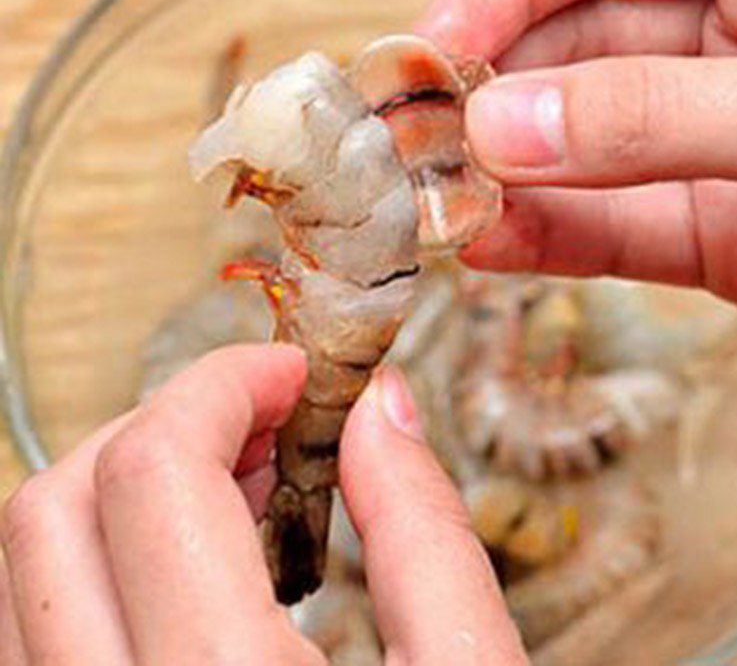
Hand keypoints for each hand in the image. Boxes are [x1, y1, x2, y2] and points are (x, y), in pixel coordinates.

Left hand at [0, 345, 524, 664]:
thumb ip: (424, 529)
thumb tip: (382, 407)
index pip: (153, 475)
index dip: (220, 386)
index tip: (291, 373)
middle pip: (55, 511)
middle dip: (166, 423)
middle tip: (265, 422)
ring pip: (20, 575)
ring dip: (128, 487)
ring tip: (238, 485)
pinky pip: (29, 636)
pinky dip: (103, 561)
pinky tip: (194, 564)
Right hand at [418, 0, 736, 331]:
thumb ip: (659, 112)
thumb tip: (504, 129)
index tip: (434, 45)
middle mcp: (736, 33)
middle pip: (572, 41)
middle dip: (488, 89)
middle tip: (413, 135)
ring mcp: (716, 138)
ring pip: (580, 146)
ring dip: (504, 176)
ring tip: (433, 200)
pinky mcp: (718, 230)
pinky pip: (612, 228)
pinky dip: (548, 240)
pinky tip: (487, 247)